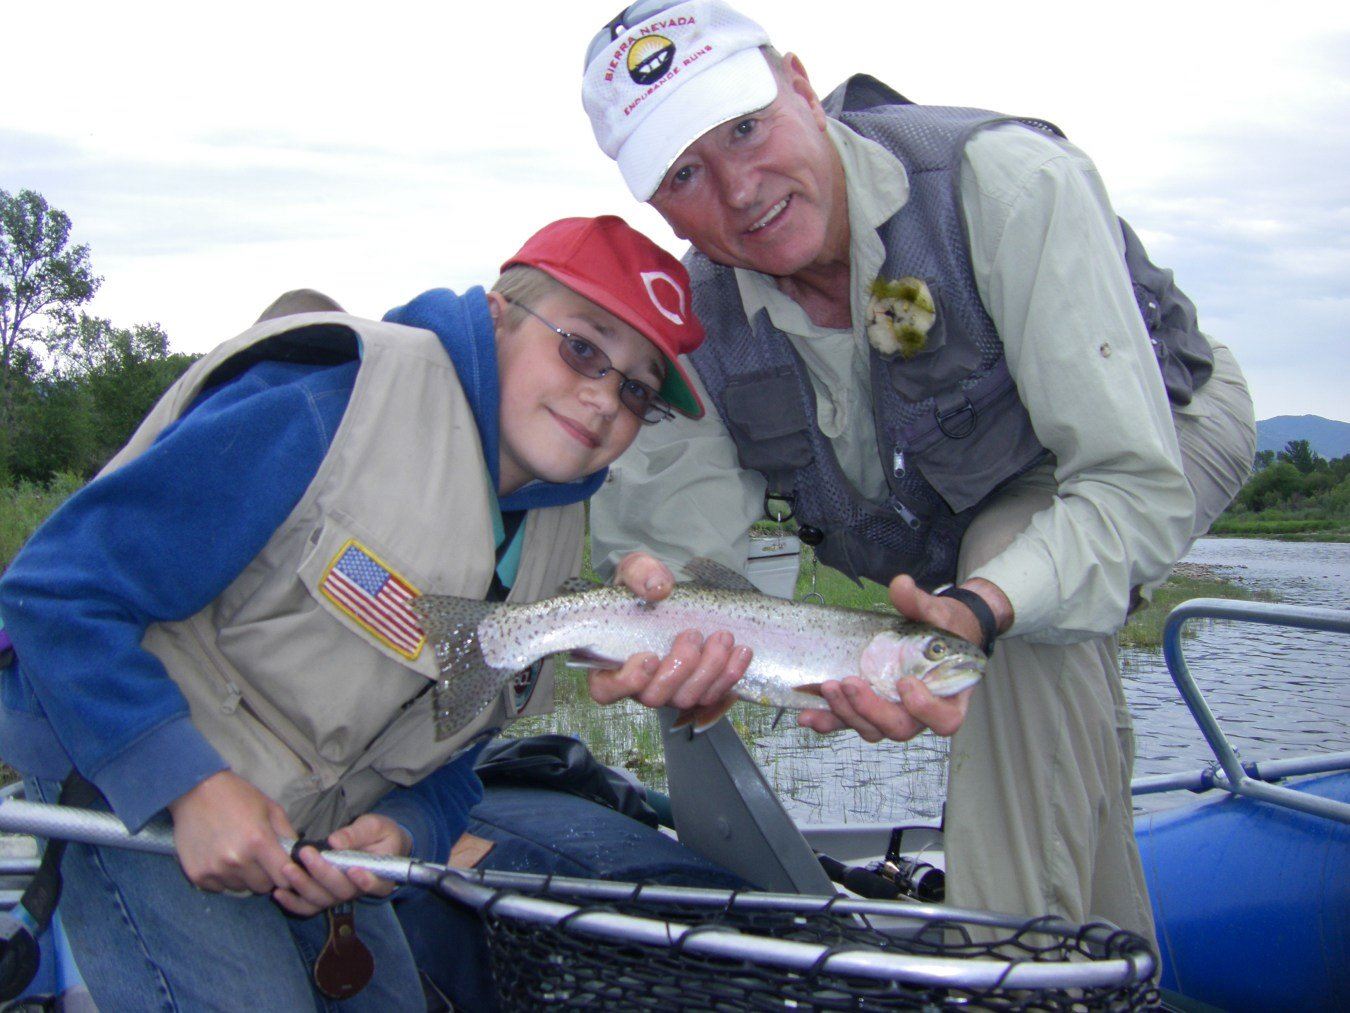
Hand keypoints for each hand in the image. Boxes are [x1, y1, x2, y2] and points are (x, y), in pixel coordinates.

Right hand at [168, 770, 297, 894]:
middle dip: (265, 876)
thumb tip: (298, 858)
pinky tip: (220, 859)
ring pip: (240, 888)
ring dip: (243, 877)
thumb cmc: (238, 797)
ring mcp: (216, 870)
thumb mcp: (270, 809)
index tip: (282, 868)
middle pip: (262, 887)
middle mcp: (237, 860)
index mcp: (259, 842)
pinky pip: (219, 888)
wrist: (196, 791)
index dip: (286, 875)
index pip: (284, 878)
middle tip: (258, 859)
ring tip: (237, 855)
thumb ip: (287, 835)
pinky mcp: (198, 875)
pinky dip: (223, 878)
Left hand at [274, 814, 411, 916]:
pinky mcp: (324, 897)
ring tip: (288, 868)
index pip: (377, 885)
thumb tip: (335, 842)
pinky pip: (308, 907)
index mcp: (380, 875)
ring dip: (303, 886)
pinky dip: (292, 903)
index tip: (353, 869)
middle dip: (322, 873)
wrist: (374, 843)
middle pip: (342, 891)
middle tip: (306, 853)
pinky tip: (278, 893)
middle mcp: (359, 891)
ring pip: (322, 900)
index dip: (365, 882)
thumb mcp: (374, 826)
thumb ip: (357, 834)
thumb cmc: (378, 833)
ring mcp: (340, 896)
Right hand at [585, 552, 752, 712]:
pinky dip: (730, 675)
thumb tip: (658, 589)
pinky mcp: (698, 688)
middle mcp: (640, 683)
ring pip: (688, 697)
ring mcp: (671, 689)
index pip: (606, 689)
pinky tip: (741, 652)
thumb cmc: (645, 586)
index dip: (626, 682)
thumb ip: (639, 573)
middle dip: (679, 669)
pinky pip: (715, 694)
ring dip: (709, 670)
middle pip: (655, 696)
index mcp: (611, 660)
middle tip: (692, 634)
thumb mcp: (636, 569)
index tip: (649, 657)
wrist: (674, 593)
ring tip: (723, 637)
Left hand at [796, 574, 1008, 741]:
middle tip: (849, 682)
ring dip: (845, 712)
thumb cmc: (942, 630)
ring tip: (826, 688)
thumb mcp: (937, 614)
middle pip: (898, 727)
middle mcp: (919, 714)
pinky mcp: (867, 710)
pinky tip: (807, 714)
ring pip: (871, 728)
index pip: (944, 719)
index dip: (926, 709)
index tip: (906, 682)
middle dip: (871, 709)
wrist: (932, 633)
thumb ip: (919, 604)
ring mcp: (891, 714)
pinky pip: (848, 722)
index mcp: (947, 697)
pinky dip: (827, 720)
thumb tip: (901, 585)